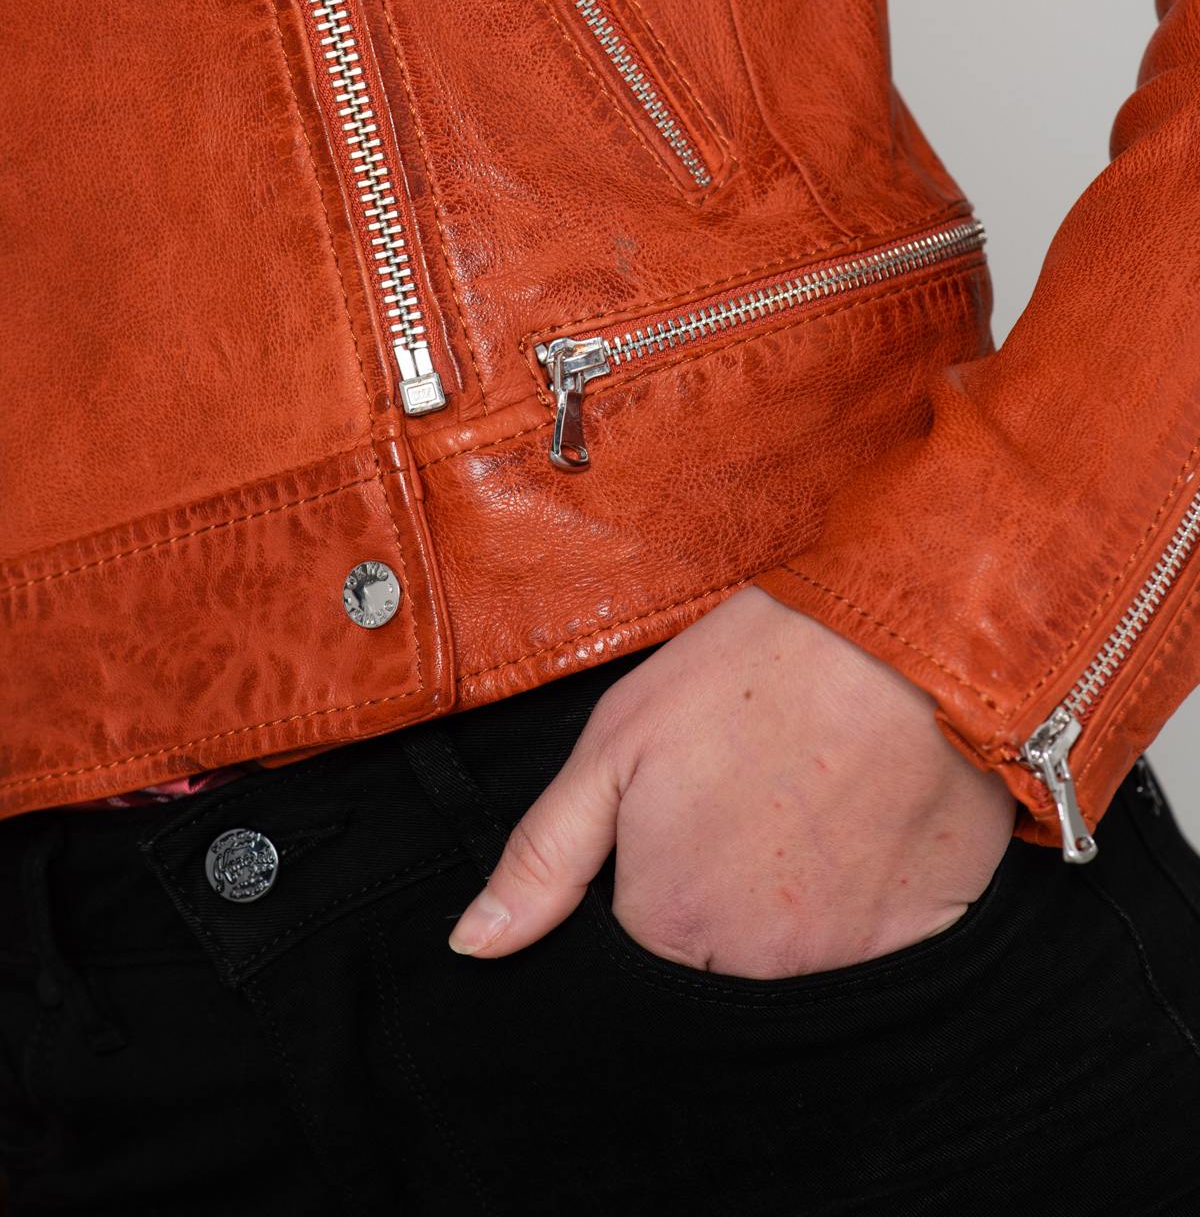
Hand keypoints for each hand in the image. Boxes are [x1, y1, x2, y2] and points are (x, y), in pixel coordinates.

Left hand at [448, 585, 1016, 974]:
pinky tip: (866, 829)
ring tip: (808, 809)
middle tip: (751, 806)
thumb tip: (472, 945)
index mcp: (668, 923)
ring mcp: (846, 961)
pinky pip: (880, 951)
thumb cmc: (752, 673)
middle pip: (718, 961)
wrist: (900, 636)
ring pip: (797, 961)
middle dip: (722, 902)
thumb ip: (543, 856)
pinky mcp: (924, 940)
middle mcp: (755, 966)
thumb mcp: (616, 741)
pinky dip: (871, 904)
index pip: (637, 944)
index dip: (655, 879)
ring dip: (795, 906)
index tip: (688, 820)